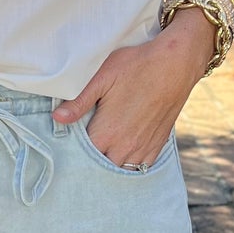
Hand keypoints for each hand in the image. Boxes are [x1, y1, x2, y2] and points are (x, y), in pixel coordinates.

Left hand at [51, 10, 214, 166]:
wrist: (176, 63)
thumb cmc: (138, 65)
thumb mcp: (103, 77)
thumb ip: (79, 102)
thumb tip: (57, 118)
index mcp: (107, 132)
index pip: (82, 156)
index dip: (72, 152)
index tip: (66, 145)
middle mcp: (125, 146)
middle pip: (100, 167)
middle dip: (90, 162)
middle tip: (82, 148)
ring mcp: (143, 147)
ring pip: (121, 169)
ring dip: (110, 163)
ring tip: (102, 151)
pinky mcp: (158, 144)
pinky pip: (141, 166)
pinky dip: (130, 163)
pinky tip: (123, 153)